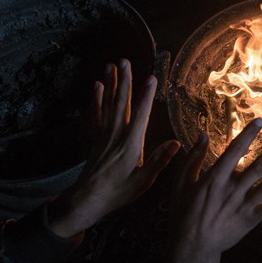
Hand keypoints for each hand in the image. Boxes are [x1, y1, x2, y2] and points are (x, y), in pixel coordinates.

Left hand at [48, 59, 179, 238]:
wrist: (85, 201)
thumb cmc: (116, 194)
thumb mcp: (142, 182)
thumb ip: (158, 162)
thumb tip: (176, 143)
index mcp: (130, 145)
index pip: (141, 116)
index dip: (147, 96)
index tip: (152, 78)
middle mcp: (116, 136)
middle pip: (121, 103)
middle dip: (125, 81)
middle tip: (126, 61)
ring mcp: (104, 136)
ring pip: (108, 105)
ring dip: (111, 84)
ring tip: (112, 65)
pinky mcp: (96, 140)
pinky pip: (95, 115)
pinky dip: (96, 100)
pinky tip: (96, 86)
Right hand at [166, 118, 261, 262]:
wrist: (192, 246)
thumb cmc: (183, 212)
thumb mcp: (181, 182)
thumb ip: (193, 157)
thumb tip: (202, 134)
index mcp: (214, 178)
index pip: (234, 150)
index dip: (248, 134)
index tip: (260, 120)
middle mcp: (232, 190)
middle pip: (260, 166)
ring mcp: (243, 206)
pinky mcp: (251, 220)